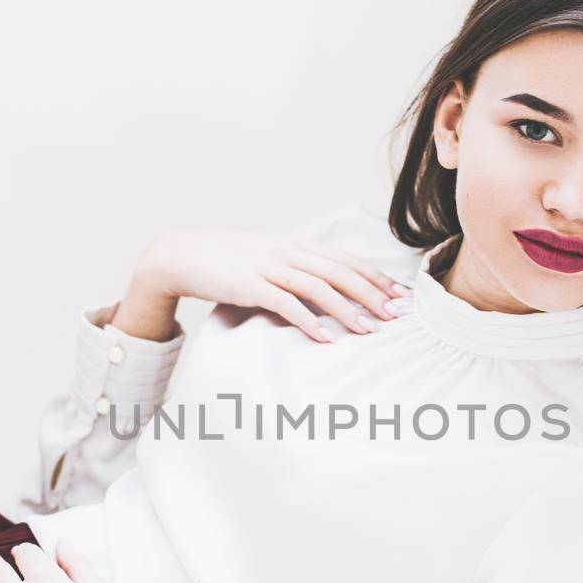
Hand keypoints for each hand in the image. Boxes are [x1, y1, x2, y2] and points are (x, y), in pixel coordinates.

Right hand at [124, 226, 411, 344]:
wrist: (181, 255)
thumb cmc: (228, 262)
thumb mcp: (268, 258)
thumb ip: (298, 268)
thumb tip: (330, 288)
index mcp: (295, 244)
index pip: (345, 260)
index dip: (376, 277)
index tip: (401, 296)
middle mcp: (286, 251)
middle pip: (339, 272)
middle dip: (371, 294)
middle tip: (396, 316)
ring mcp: (267, 266)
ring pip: (317, 287)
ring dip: (346, 310)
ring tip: (368, 331)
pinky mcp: (247, 285)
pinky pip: (284, 304)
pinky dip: (307, 321)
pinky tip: (324, 338)